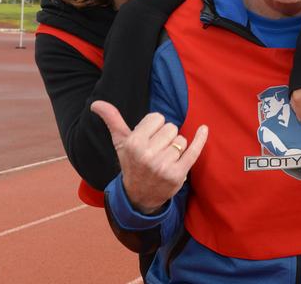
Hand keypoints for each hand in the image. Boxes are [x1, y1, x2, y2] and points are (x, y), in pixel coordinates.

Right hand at [90, 101, 207, 213]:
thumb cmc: (131, 163)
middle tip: (157, 151)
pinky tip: (204, 129)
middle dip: (166, 136)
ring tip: (165, 158)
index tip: (149, 138)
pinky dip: (200, 139)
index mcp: (133, 143)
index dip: (155, 126)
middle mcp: (147, 155)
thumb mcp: (120, 143)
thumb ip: (112, 120)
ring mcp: (163, 165)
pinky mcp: (178, 174)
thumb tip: (96, 103)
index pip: (157, 118)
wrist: (139, 196)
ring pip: (181, 139)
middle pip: (171, 127)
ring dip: (177, 147)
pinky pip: (194, 150)